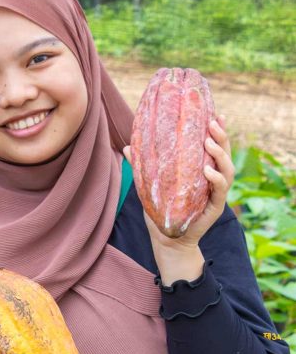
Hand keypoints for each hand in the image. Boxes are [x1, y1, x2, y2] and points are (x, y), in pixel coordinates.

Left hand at [123, 115, 234, 250]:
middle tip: (213, 121)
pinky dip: (216, 179)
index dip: (215, 131)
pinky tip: (207, 169)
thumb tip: (127, 146)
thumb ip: (142, 166)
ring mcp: (216, 194)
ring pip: (227, 170)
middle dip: (221, 136)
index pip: (212, 147)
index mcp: (201, 171)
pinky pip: (219, 191)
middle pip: (224, 154)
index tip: (213, 113)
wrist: (166, 239)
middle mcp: (213, 180)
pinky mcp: (215, 207)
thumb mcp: (151, 184)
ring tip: (209, 141)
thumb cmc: (161, 210)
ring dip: (220, 154)